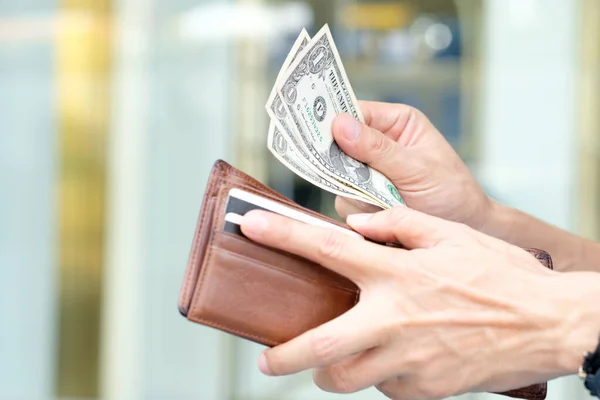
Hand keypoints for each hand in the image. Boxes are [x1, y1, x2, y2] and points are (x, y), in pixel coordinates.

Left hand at [240, 208, 599, 399]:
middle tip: (265, 360)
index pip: (327, 249)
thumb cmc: (502, 274)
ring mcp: (411, 360)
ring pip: (348, 380)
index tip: (251, 227)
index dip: (282, 235)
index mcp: (398, 273)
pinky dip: (377, 377)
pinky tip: (388, 361)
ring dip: (328, 374)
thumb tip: (356, 224)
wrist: (550, 323)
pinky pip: (386, 389)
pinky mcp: (428, 389)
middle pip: (321, 346)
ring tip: (327, 363)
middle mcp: (396, 319)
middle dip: (283, 356)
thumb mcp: (449, 232)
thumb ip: (397, 223)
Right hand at [333, 101, 490, 230]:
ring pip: (337, 176)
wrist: (463, 230)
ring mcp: (367, 172)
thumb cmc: (453, 192)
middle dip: (344, 164)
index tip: (311, 131)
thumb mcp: (417, 168)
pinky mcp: (362, 198)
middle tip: (354, 176)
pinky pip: (343, 200)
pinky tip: (380, 215)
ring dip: (355, 191)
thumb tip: (339, 124)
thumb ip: (377, 148)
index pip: (352, 111)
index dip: (331, 121)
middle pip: (338, 144)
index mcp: (395, 122)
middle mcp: (377, 143)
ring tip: (385, 202)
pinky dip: (358, 211)